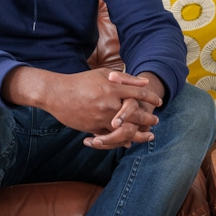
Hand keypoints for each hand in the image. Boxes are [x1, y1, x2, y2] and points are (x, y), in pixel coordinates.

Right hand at [30, 68, 162, 140]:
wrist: (57, 94)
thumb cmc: (81, 81)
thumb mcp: (103, 74)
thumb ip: (125, 78)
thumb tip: (145, 83)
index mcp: (112, 88)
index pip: (138, 94)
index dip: (151, 99)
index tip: (159, 102)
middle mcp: (109, 104)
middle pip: (136, 114)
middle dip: (149, 118)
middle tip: (156, 120)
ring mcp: (101, 117)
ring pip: (126, 129)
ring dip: (140, 134)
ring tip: (148, 135)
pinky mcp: (93, 128)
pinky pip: (112, 137)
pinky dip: (122, 140)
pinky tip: (130, 140)